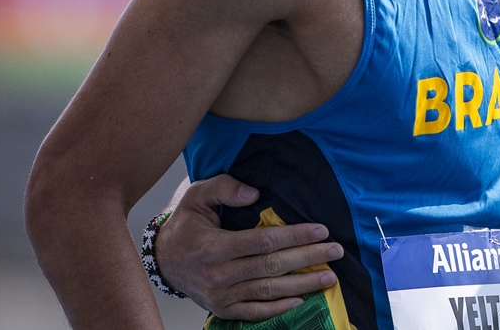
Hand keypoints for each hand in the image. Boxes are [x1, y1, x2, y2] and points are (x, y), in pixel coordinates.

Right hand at [155, 174, 343, 320]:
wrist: (163, 259)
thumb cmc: (186, 224)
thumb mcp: (197, 196)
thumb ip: (224, 188)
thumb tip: (254, 193)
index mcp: (213, 246)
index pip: (262, 241)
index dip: (294, 236)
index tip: (321, 230)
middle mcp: (217, 274)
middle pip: (271, 266)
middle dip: (308, 258)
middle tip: (336, 251)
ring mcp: (220, 296)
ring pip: (267, 291)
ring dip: (302, 285)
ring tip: (329, 277)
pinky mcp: (222, 309)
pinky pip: (254, 312)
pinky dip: (278, 308)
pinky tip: (301, 301)